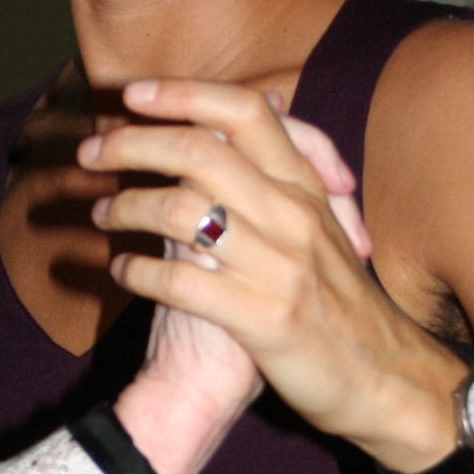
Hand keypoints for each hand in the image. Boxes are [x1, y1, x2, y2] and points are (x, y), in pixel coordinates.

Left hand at [81, 79, 467, 473]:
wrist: (383, 379)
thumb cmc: (336, 303)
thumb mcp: (316, 228)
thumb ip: (270, 178)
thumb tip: (230, 121)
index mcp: (305, 187)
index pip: (244, 112)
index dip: (183, 94)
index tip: (133, 94)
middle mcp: (293, 216)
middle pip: (199, 151)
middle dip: (131, 143)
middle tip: (90, 151)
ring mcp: (278, 267)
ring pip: (181, 212)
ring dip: (126, 207)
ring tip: (101, 216)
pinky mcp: (261, 319)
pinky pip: (179, 282)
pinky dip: (137, 272)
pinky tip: (121, 274)